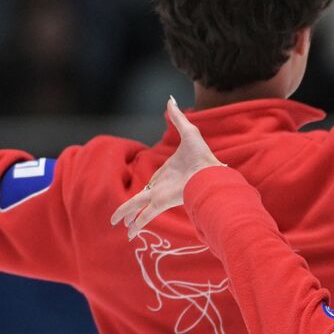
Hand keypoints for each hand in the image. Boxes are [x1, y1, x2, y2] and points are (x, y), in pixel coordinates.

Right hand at [111, 96, 225, 237]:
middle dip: (130, 207)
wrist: (211, 172)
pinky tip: (129, 235)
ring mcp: (160, 195)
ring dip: (128, 217)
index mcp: (167, 173)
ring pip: (138, 208)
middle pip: (141, 198)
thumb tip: (170, 99)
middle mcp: (161, 186)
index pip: (153, 182)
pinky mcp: (162, 203)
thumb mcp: (188, 131)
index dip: (147, 189)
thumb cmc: (203, 154)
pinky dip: (137, 224)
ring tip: (122, 228)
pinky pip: (145, 215)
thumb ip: (177, 117)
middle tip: (121, 218)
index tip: (142, 197)